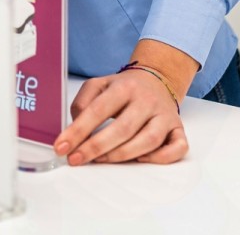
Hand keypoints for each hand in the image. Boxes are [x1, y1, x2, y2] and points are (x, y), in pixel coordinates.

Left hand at [54, 70, 185, 165]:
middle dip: (95, 147)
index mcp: (124, 86)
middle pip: (123, 128)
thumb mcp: (99, 84)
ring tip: (100, 160)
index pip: (98, 110)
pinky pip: (177, 148)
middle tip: (76, 159)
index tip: (62, 147)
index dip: (78, 131)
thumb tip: (74, 127)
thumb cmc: (124, 88)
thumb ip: (82, 102)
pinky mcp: (178, 129)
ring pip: (148, 140)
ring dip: (122, 155)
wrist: (157, 80)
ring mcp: (165, 115)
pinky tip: (140, 160)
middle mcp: (147, 100)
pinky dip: (160, 158)